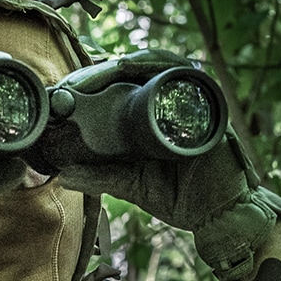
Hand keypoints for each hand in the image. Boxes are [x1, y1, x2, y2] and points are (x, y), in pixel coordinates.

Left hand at [52, 51, 280, 280]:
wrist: (218, 217)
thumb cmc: (182, 198)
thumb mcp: (132, 185)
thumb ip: (101, 177)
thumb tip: (63, 176)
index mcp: (153, 117)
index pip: (123, 87)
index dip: (95, 82)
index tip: (65, 89)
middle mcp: (172, 103)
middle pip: (137, 70)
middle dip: (105, 70)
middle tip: (75, 81)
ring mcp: (191, 101)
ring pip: (157, 65)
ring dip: (128, 63)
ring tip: (99, 71)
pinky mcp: (207, 105)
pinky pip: (183, 75)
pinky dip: (158, 65)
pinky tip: (132, 66)